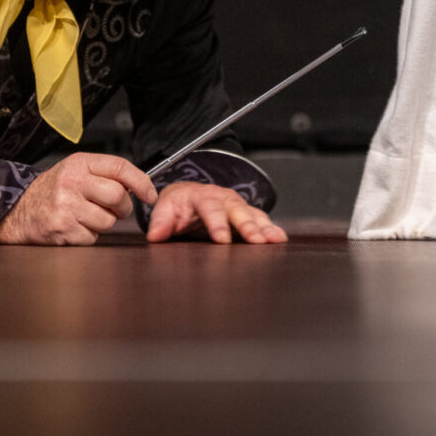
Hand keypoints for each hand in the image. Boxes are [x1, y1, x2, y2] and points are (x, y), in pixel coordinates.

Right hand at [0, 152, 157, 245]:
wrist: (17, 211)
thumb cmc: (51, 192)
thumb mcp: (75, 172)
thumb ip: (104, 175)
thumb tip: (139, 187)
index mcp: (78, 164)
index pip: (120, 167)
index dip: (141, 182)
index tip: (150, 194)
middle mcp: (72, 182)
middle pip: (118, 196)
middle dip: (123, 208)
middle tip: (114, 209)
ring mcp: (67, 206)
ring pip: (108, 221)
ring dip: (103, 223)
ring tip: (85, 217)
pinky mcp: (63, 228)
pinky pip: (92, 237)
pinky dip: (87, 236)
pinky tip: (74, 227)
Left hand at [145, 181, 287, 243]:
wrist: (189, 194)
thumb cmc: (178, 204)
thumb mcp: (165, 209)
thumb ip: (161, 222)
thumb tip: (155, 236)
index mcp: (202, 196)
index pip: (210, 208)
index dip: (217, 224)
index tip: (221, 240)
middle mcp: (223, 198)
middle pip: (237, 210)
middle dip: (247, 226)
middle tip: (256, 241)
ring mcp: (237, 205)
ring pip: (253, 214)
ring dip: (264, 228)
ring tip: (275, 240)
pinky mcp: (247, 214)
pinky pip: (261, 220)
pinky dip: (271, 229)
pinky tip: (280, 239)